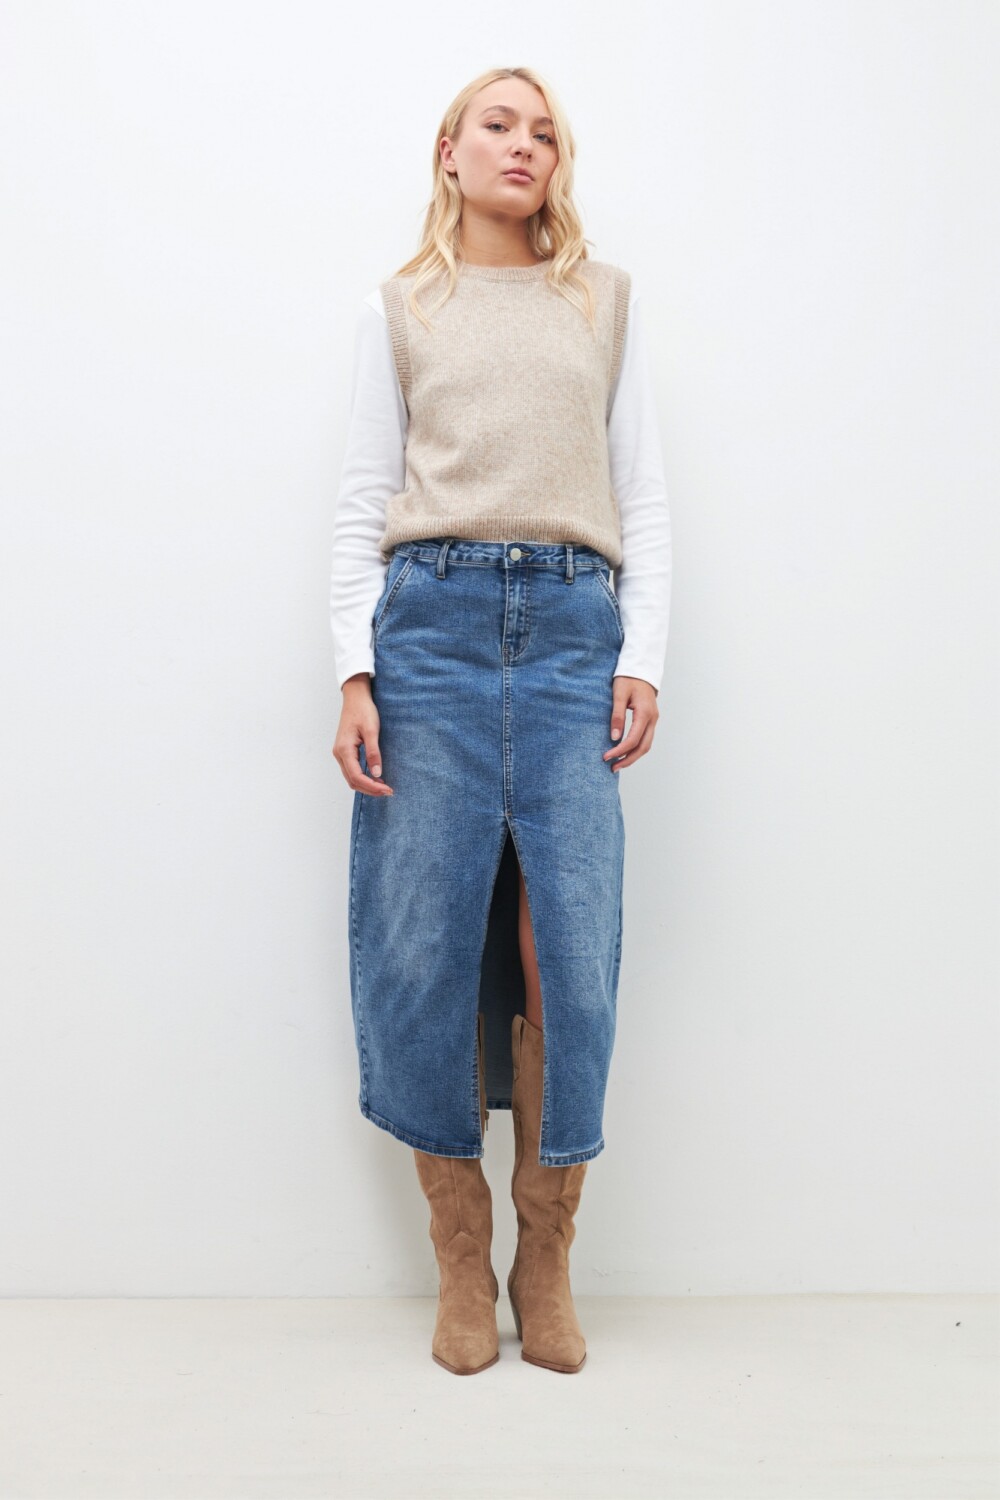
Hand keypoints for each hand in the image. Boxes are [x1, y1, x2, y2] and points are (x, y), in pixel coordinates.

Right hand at [333, 675, 393, 795]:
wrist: (355, 698)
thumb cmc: (363, 711)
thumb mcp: (372, 731)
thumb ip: (373, 753)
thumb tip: (377, 774)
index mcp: (344, 749)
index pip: (357, 776)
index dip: (372, 786)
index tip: (387, 790)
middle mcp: (339, 754)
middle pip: (352, 781)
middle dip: (370, 789)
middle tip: (388, 791)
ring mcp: (340, 753)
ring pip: (351, 777)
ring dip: (366, 785)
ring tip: (383, 787)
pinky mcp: (344, 751)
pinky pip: (351, 770)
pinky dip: (362, 777)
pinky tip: (375, 777)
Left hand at [603, 676, 658, 771]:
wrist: (640, 669)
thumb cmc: (628, 679)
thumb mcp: (618, 695)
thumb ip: (617, 716)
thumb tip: (614, 737)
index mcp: (644, 713)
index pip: (633, 739)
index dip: (619, 751)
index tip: (606, 757)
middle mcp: (652, 719)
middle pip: (643, 747)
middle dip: (628, 759)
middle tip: (612, 768)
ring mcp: (654, 720)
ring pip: (646, 745)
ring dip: (633, 756)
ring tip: (617, 764)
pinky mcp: (651, 720)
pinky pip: (646, 739)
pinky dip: (636, 749)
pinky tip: (625, 752)